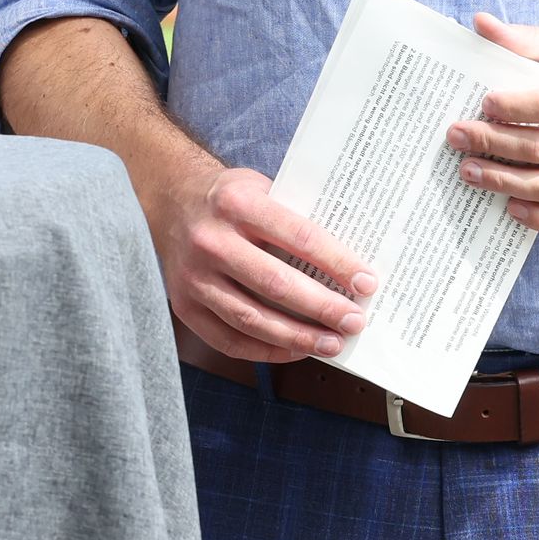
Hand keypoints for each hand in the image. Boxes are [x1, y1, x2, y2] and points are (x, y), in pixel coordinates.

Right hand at [152, 158, 376, 363]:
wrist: (171, 201)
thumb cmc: (229, 199)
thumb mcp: (263, 188)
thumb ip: (298, 218)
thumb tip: (350, 264)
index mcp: (236, 202)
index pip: (298, 236)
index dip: (337, 262)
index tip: (366, 283)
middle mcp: (210, 239)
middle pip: (275, 283)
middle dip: (322, 307)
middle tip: (354, 321)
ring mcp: (193, 276)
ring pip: (251, 317)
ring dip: (297, 337)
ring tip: (331, 344)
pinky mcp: (184, 305)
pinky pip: (227, 339)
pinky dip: (265, 351)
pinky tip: (294, 350)